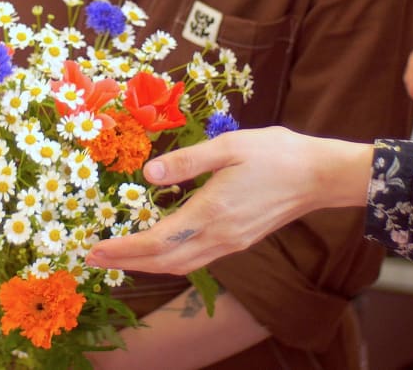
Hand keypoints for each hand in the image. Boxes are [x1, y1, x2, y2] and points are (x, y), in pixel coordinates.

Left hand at [86, 127, 372, 274]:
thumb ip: (187, 160)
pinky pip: (196, 260)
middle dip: (126, 262)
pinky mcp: (240, 241)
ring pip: (180, 265)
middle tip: (94, 257)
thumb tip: (148, 173)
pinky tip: (162, 247)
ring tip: (121, 256)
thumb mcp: (229, 146)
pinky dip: (170, 260)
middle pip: (163, 262)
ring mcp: (231, 243)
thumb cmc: (276, 154)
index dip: (123, 249)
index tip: (95, 248)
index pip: (156, 241)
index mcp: (211, 212)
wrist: (318, 175)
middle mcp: (219, 236)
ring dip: (147, 265)